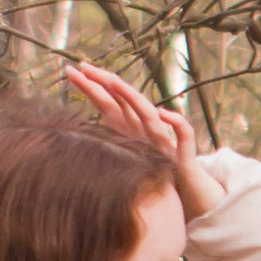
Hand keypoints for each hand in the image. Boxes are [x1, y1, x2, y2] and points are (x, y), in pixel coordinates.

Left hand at [66, 64, 217, 223]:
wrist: (189, 195)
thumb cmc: (156, 181)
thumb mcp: (125, 167)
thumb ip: (107, 154)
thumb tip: (76, 144)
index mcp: (131, 132)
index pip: (108, 104)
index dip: (91, 87)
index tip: (71, 72)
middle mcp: (146, 131)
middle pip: (123, 101)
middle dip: (104, 82)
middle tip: (82, 66)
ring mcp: (164, 141)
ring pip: (148, 113)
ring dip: (132, 97)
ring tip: (114, 81)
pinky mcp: (182, 154)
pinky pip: (183, 134)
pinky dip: (175, 122)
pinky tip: (163, 113)